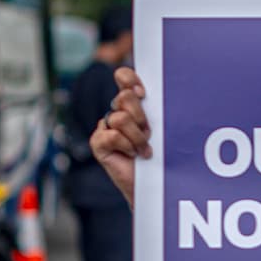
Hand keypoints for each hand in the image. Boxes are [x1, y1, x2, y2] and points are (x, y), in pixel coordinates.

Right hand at [89, 65, 150, 207]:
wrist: (153, 183)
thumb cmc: (161, 155)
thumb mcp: (162, 127)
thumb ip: (156, 108)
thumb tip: (154, 90)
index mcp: (133, 103)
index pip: (123, 77)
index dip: (129, 79)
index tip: (143, 93)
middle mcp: (117, 112)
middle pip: (125, 97)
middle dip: (142, 117)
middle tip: (149, 134)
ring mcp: (105, 127)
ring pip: (120, 118)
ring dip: (137, 137)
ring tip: (143, 149)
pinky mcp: (98, 142)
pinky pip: (112, 135)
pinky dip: (127, 146)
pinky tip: (131, 155)